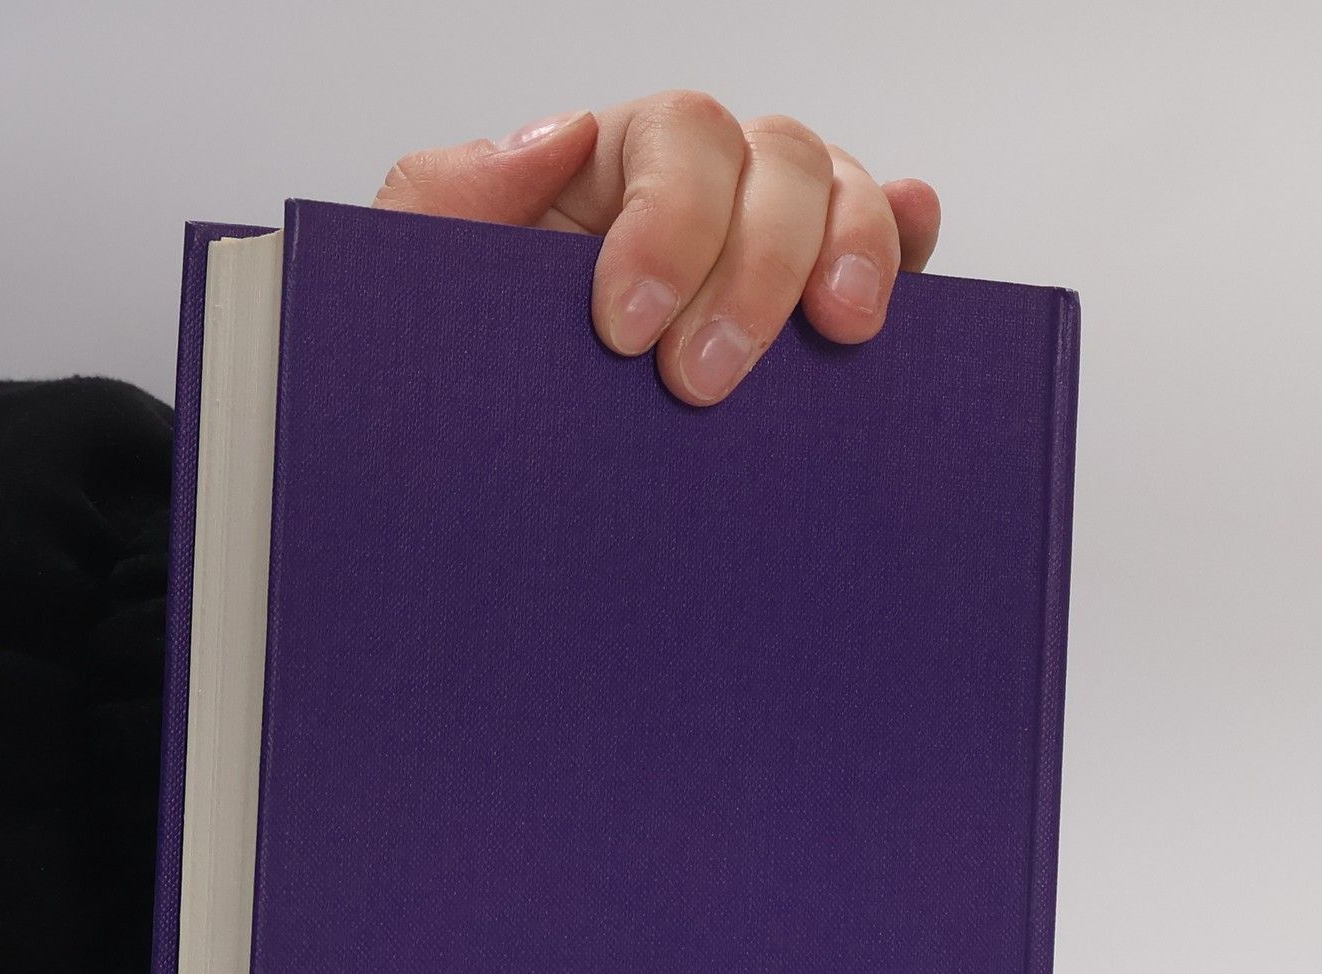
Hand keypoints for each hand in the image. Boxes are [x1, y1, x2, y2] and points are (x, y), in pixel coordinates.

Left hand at [374, 92, 939, 407]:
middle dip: (756, 268)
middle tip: (702, 380)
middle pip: (775, 161)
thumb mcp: (415, 288)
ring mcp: (764, 249)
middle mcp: (697, 196)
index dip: (671, 223)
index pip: (677, 140)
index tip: (626, 328)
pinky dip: (905, 247)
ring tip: (839, 335)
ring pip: (838, 195)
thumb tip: (556, 133)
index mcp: (606, 173)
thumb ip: (447, 197)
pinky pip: (886, 247)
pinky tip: (903, 286)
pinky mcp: (812, 316)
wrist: (485, 493)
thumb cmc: (458, 386)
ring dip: (850, 253)